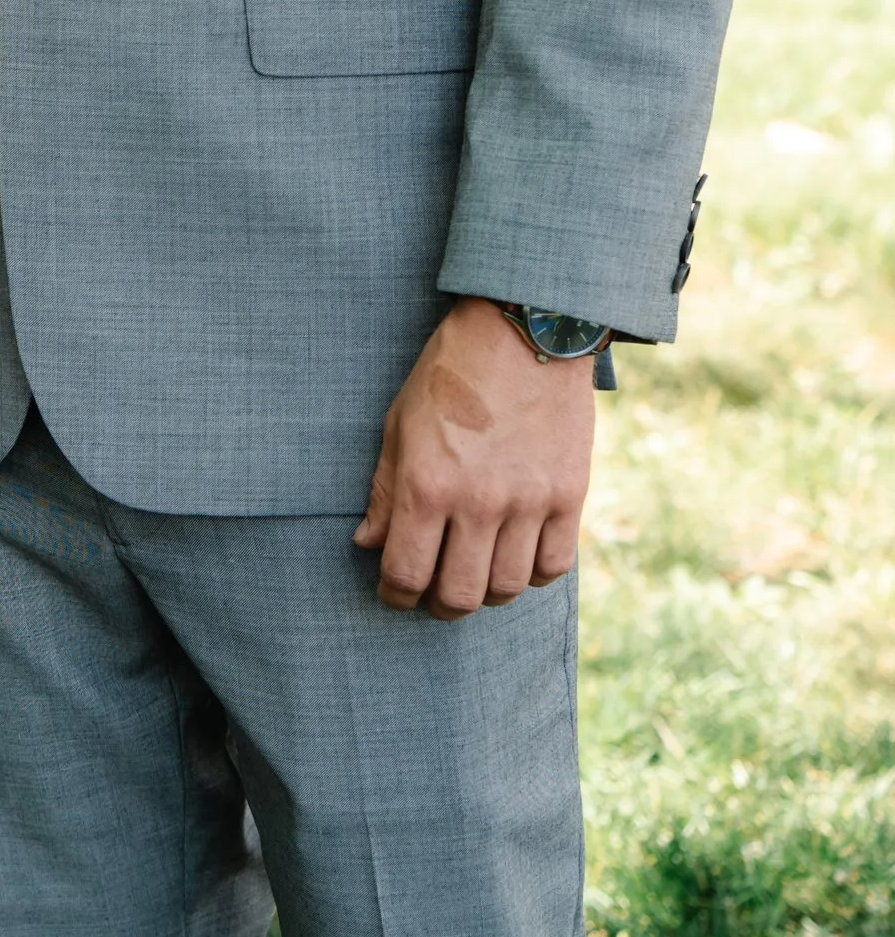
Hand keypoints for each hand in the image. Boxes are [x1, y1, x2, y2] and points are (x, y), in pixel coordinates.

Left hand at [352, 298, 596, 619]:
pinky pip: (552, 566)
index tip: (395, 594)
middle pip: (459, 596)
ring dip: (486, 593)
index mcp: (426, 484)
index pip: (406, 574)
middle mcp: (478, 502)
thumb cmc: (451, 373)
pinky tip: (516, 556)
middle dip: (440, 605)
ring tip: (476, 574)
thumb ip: (383, 490)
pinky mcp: (568, 495)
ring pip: (506, 589)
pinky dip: (532, 574)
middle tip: (435, 594)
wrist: (524, 330)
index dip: (395, 597)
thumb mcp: (400, 422)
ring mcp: (527, 501)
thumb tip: (368, 545)